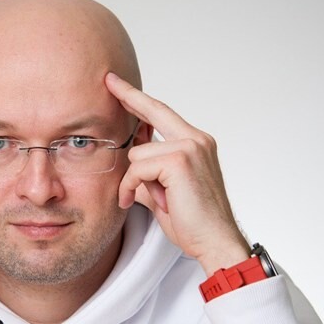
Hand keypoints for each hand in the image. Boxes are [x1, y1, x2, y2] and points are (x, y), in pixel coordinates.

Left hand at [105, 72, 248, 274]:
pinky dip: (133, 187)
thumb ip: (147, 172)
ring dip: (135, 179)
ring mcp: (190, 147)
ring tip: (155, 200)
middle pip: (152, 111)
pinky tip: (147, 202)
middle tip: (108, 80)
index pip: (162, 113)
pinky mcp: (179, 160)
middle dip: (128, 96)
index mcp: (196, 143)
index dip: (138, 98)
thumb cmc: (193, 222)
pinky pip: (137, 168)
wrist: (215, 242)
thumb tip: (128, 165)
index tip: (119, 84)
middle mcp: (196, 139)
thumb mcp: (162, 192)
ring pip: (137, 153)